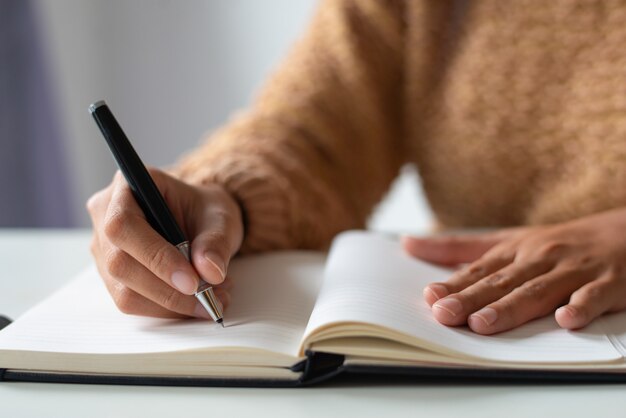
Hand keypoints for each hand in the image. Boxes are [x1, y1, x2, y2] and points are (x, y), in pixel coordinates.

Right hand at [87, 168, 243, 318]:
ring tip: (211, 299)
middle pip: (119, 263)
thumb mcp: (220, 217)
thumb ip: (216, 241)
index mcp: (127, 186)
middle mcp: (105, 216)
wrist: (201, 221)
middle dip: (167, 289)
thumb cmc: (205, 211)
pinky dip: (166, 309)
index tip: (191, 281)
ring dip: (170, 304)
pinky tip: (195, 303)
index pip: (124, 225)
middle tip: (209, 298)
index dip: (155, 256)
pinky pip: (131, 302)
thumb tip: (210, 271)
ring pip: (124, 290)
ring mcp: (104, 249)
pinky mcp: (111, 276)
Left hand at [402, 208, 625, 334]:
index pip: (480, 270)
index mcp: (516, 250)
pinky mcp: (610, 282)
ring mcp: (575, 270)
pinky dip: (581, 306)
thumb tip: (408, 244)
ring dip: (511, 307)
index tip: (429, 297)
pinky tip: (565, 320)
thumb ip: (461, 247)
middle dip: (472, 299)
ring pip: (539, 290)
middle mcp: (541, 258)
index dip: (454, 284)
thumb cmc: (561, 242)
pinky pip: (595, 296)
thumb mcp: (510, 239)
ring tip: (484, 323)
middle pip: (502, 282)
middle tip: (444, 314)